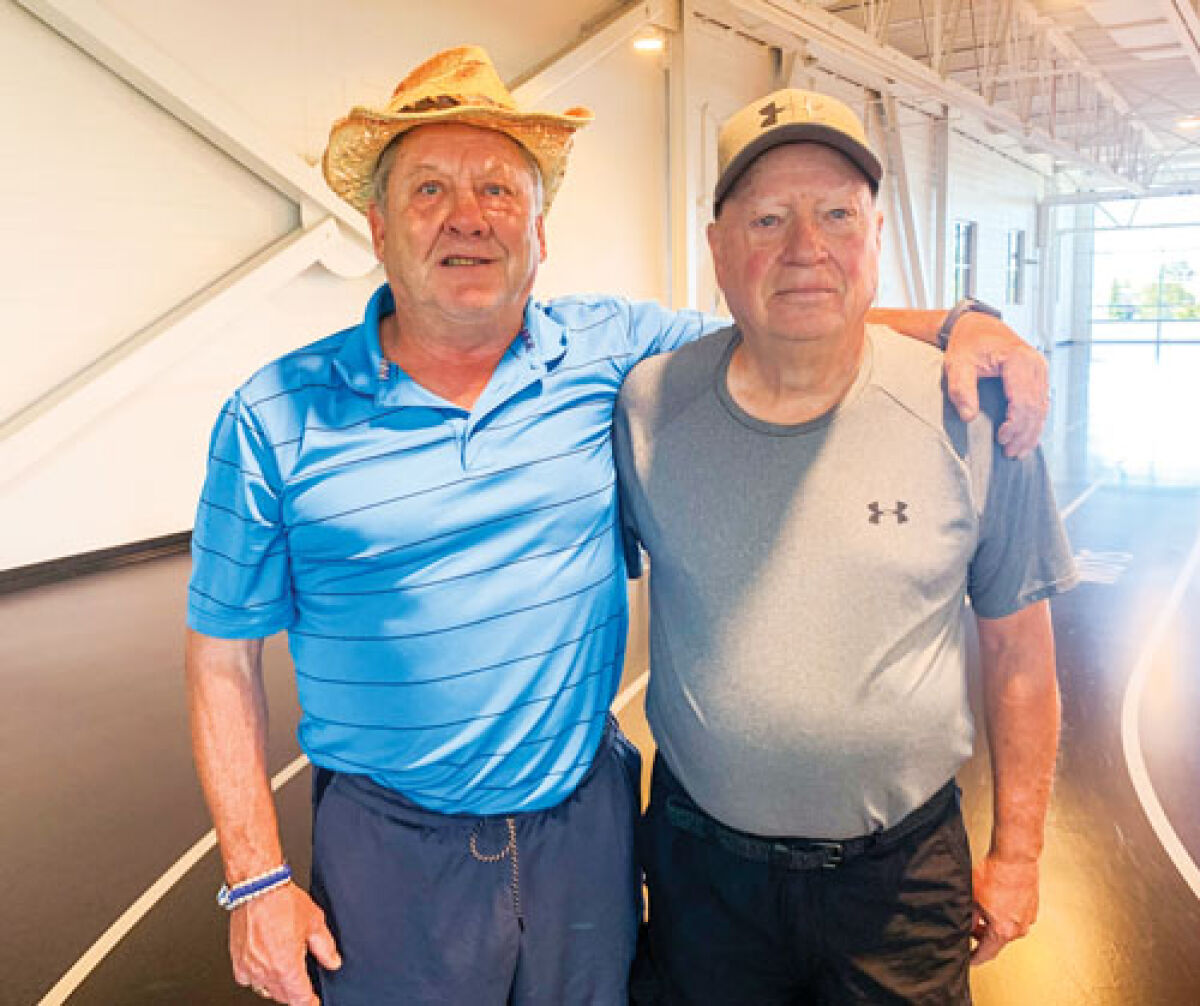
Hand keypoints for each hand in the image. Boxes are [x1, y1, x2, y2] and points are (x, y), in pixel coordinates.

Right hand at [231, 883, 341, 1003]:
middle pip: (283, 997)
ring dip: (277, 987)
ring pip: (265, 990)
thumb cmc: (282, 901)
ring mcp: (249, 967)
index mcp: (287, 966)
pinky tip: (265, 966)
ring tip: (286, 975)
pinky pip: (247, 979)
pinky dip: (257, 977)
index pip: (300, 999)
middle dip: (295, 994)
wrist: (256, 887)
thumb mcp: (314, 922)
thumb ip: (325, 947)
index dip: (310, 1002)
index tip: (314, 1002)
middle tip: (303, 985)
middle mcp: (266, 971)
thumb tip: (333, 961)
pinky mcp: (237, 960)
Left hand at [942, 312, 1048, 459]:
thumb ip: (961, 389)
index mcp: (1018, 359)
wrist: (977, 327)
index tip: (1001, 439)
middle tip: (1010, 453)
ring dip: (1032, 432)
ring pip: (1042, 407)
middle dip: (1024, 433)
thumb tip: (968, 417)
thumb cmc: (968, 344)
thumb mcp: (957, 364)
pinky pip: (1041, 403)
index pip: (1023, 400)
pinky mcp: (1038, 376)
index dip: (1015, 424)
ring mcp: (1039, 370)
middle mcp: (1035, 364)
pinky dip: (1035, 422)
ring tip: (1018, 451)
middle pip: (1035, 407)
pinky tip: (1028, 438)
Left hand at [970, 853, 1039, 965]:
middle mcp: (1018, 929)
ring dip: (993, 925)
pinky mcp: (1032, 909)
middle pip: (996, 941)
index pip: (986, 953)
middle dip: (981, 937)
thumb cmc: (995, 873)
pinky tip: (995, 902)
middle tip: (970, 928)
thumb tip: (963, 928)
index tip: (968, 960)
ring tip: (981, 912)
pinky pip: (1015, 919)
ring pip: (1006, 929)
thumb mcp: (971, 897)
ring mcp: (1027, 919)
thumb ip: (968, 918)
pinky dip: (1004, 916)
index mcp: (1003, 930)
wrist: (1015, 857)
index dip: (974, 958)